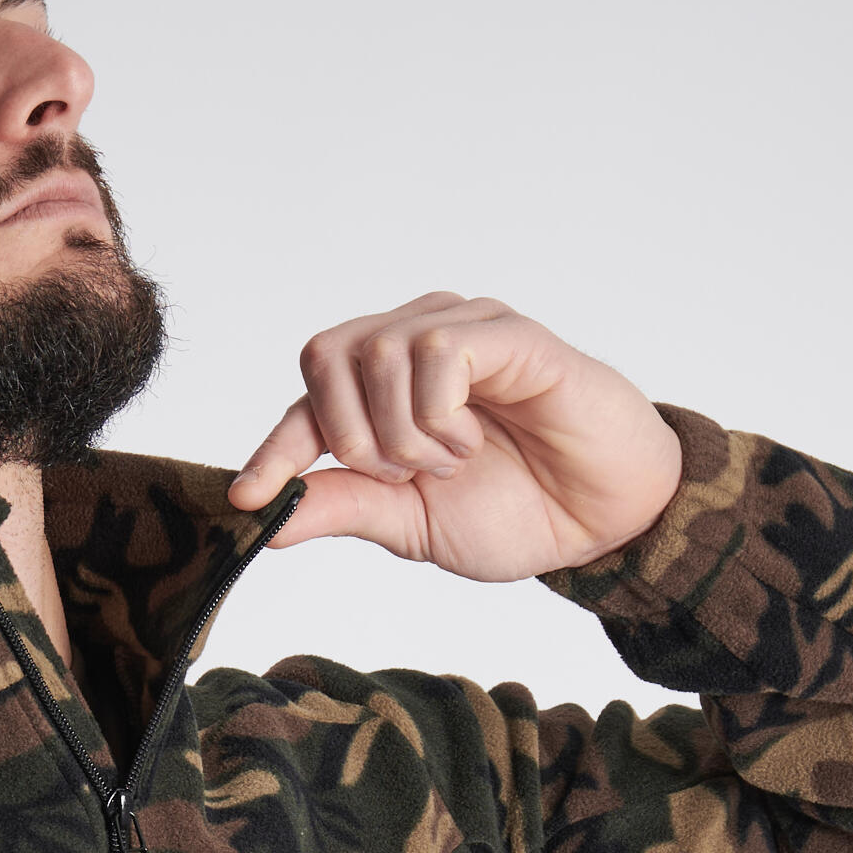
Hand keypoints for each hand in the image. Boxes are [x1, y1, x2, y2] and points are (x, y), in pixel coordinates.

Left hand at [225, 293, 685, 580]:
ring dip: (404, 432)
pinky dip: (441, 412)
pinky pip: (436, 350)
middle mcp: (415, 344)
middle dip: (349, 436)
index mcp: (385, 390)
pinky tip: (475, 438)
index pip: (306, 402)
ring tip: (454, 460)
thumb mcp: (410, 523)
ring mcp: (461, 329)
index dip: (274, 449)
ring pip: (377, 353)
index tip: (248, 497)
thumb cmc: (519, 509)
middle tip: (402, 476)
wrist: (604, 520)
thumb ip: (342, 506)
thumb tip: (266, 516)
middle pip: (326, 357)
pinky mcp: (506, 333)